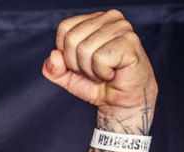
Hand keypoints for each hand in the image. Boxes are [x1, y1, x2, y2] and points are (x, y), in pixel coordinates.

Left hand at [42, 9, 156, 115]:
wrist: (122, 102)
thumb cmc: (98, 84)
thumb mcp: (67, 76)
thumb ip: (53, 67)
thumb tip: (54, 55)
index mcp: (94, 19)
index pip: (65, 28)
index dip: (66, 53)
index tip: (83, 63)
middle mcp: (110, 18)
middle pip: (72, 39)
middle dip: (77, 64)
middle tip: (94, 70)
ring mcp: (122, 28)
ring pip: (84, 49)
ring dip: (90, 70)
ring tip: (104, 72)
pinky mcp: (130, 42)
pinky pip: (99, 58)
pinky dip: (102, 73)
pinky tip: (113, 73)